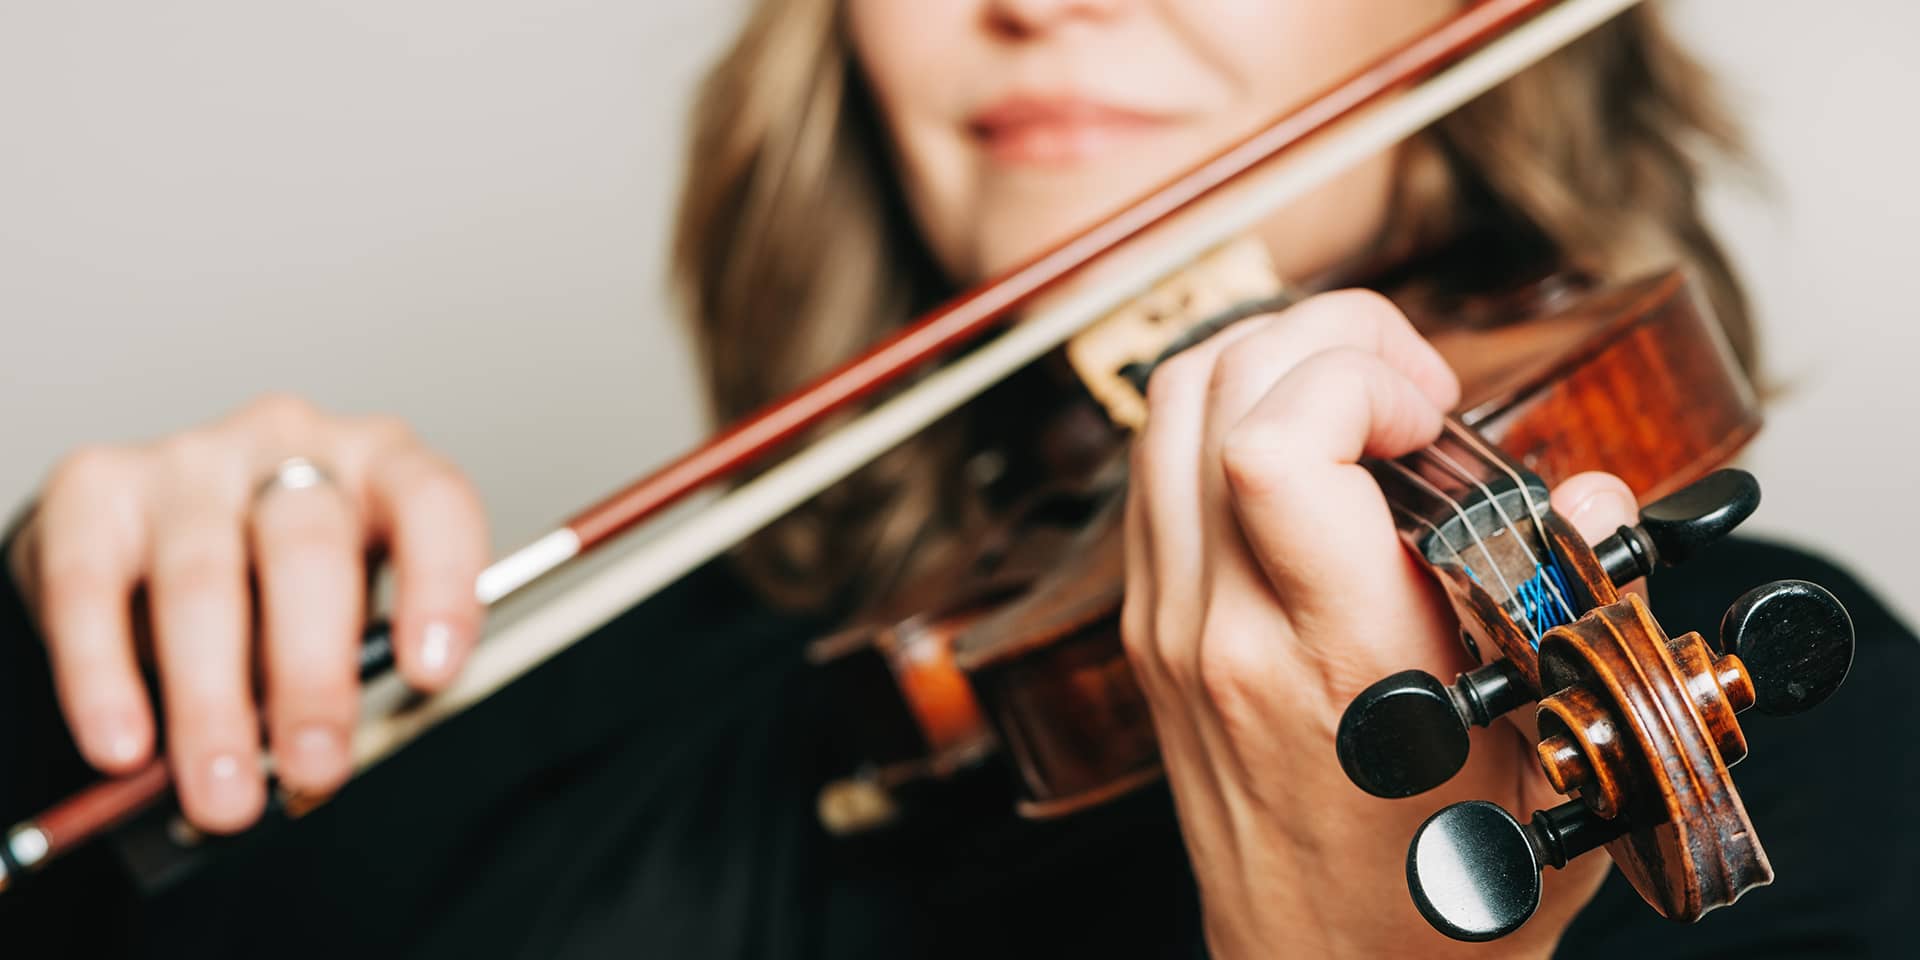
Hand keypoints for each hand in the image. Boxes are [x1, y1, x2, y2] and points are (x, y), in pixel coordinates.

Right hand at [8, 395, 487, 832]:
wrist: (147, 538)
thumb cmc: (274, 583)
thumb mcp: (341, 611)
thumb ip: (348, 670)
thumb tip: (319, 769)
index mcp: (381, 465)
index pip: (433, 502)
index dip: (441, 585)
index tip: (430, 674)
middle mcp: (291, 444)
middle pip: (310, 548)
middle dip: (314, 673)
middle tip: (315, 766)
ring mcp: (189, 460)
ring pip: (204, 578)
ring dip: (213, 702)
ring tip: (223, 790)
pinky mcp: (92, 490)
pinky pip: (90, 589)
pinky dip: (105, 679)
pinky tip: (124, 744)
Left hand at [1121, 291, 1638, 957]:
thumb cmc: (1440, 888)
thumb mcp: (1556, 757)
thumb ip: (1576, 607)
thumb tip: (1585, 497)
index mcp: (1325, 653)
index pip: (1269, 444)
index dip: (1354, 373)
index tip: (1436, 411)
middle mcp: (1218, 627)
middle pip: (1207, 387)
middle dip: (1324, 337)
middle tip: (1415, 389)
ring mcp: (1166, 627)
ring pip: (1163, 415)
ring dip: (1266, 364)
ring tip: (1364, 404)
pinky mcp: (1148, 634)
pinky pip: (1155, 474)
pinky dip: (1224, 423)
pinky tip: (1309, 460)